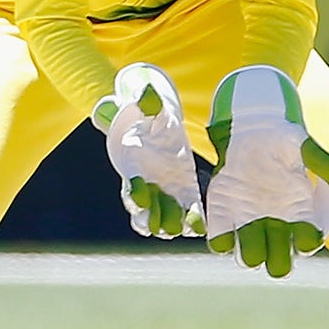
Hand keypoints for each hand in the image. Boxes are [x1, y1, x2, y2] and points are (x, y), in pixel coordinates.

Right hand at [93, 64, 204, 238]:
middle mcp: (144, 180)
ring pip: (161, 213)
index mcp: (132, 160)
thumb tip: (146, 97)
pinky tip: (199, 229)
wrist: (158, 117)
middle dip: (150, 217)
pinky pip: (186, 209)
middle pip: (143, 206)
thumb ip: (145, 100)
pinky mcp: (183, 191)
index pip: (130, 180)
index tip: (141, 197)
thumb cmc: (148, 109)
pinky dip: (191, 220)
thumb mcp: (148, 101)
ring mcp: (163, 189)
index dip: (134, 190)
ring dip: (167, 224)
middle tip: (159, 227)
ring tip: (175, 231)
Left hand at [203, 65, 328, 276]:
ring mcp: (248, 223)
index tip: (304, 236)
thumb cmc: (282, 140)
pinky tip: (227, 223)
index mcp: (300, 212)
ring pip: (250, 258)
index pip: (307, 242)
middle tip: (275, 244)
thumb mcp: (304, 147)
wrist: (251, 131)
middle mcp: (276, 224)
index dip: (306, 244)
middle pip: (279, 263)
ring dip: (250, 253)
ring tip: (249, 230)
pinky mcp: (224, 217)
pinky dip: (222, 241)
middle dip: (277, 261)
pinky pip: (221, 242)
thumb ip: (322, 162)